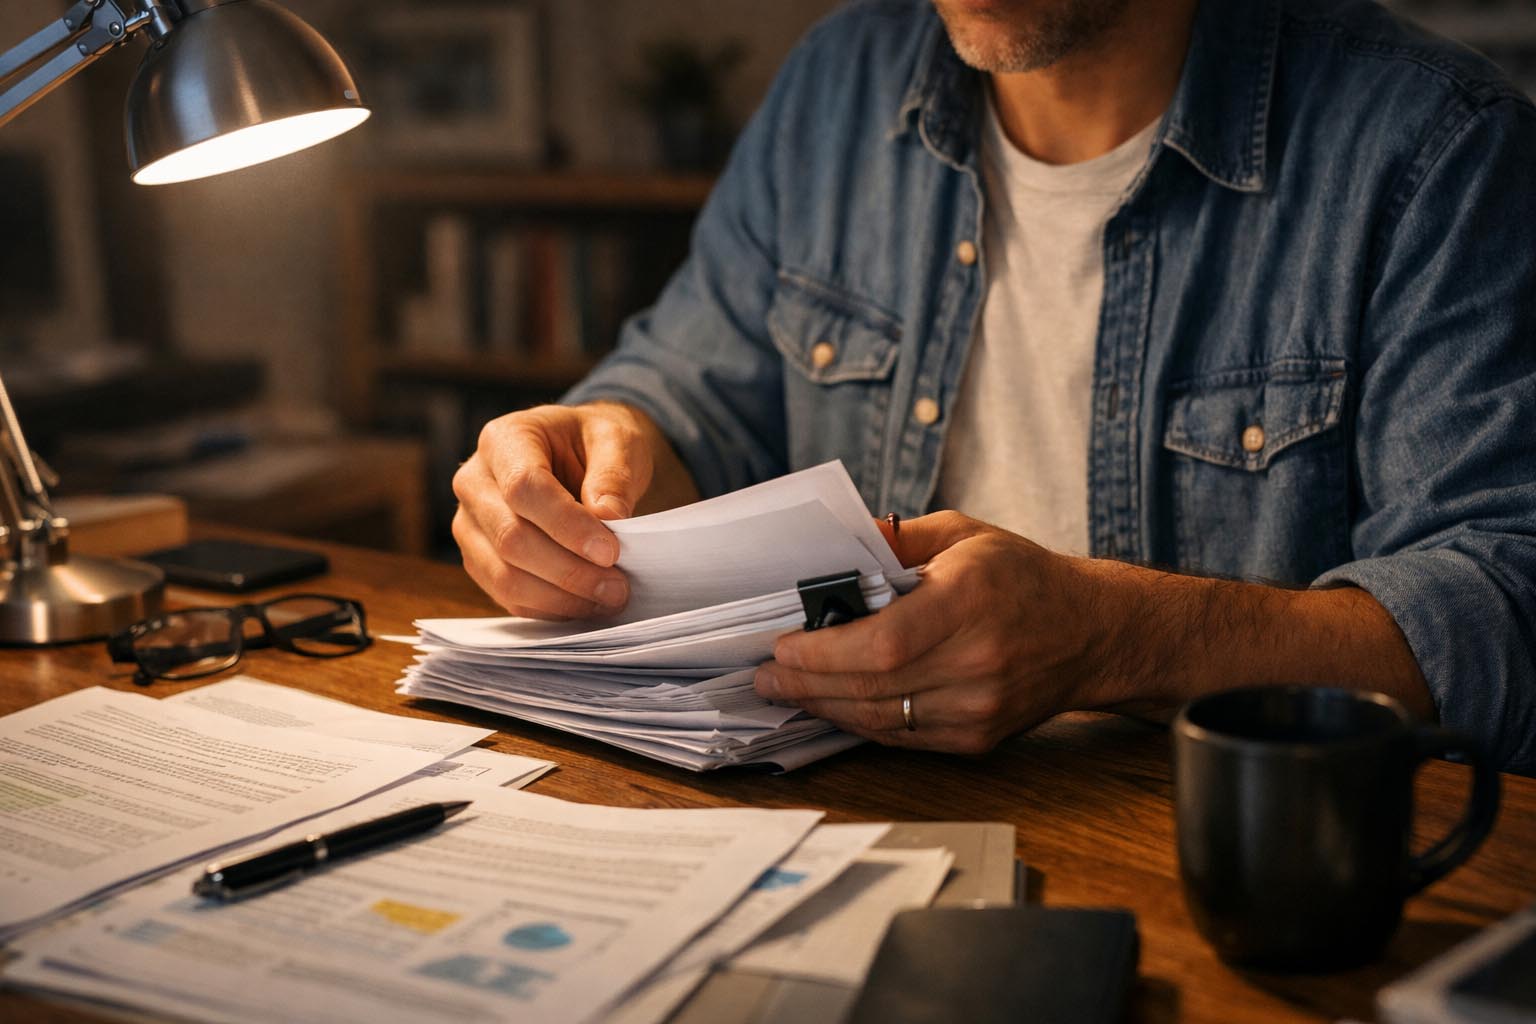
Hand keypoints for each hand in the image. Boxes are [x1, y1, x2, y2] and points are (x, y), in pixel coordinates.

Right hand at [452, 403, 659, 618]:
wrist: (579, 456)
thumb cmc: (595, 444)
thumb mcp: (617, 440)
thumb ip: (613, 474)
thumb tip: (609, 517)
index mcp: (504, 440)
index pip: (524, 487)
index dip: (567, 525)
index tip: (610, 551)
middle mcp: (474, 482)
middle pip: (511, 538)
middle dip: (569, 570)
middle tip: (618, 586)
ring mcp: (471, 524)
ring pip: (504, 576)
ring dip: (561, 597)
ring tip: (609, 598)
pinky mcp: (480, 559)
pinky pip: (507, 596)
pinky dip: (550, 608)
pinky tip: (587, 604)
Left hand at [753, 512, 1130, 753]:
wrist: (1092, 633)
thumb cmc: (1021, 577)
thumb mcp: (963, 533)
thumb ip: (897, 538)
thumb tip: (834, 549)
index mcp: (970, 600)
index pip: (881, 644)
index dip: (823, 653)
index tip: (783, 645)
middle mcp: (977, 660)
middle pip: (872, 687)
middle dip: (807, 683)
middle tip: (767, 675)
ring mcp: (979, 708)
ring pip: (881, 718)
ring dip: (825, 707)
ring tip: (787, 691)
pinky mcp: (978, 738)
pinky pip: (903, 737)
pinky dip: (861, 722)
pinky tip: (833, 706)